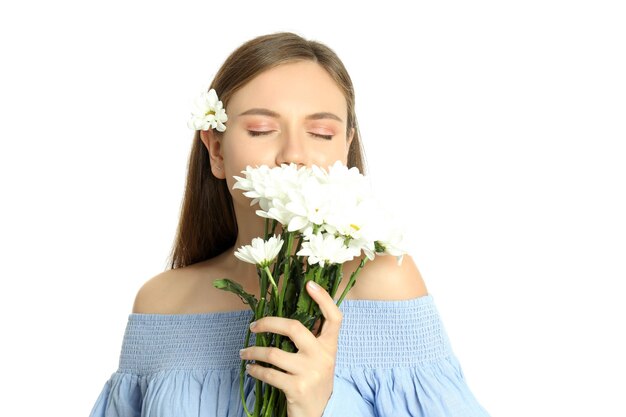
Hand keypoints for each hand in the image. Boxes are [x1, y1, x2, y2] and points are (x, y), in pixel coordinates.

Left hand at [239, 280, 342, 416]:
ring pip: (273, 353)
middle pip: (294, 328)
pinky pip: (268, 373)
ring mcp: (310, 373)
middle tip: (253, 326)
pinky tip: (250, 368)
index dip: (324, 299)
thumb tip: (286, 315)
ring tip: (244, 352)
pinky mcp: (297, 388)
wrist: (319, 414)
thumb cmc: (315, 380)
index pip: (334, 317)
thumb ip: (312, 339)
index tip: (309, 284)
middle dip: (268, 323)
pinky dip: (255, 369)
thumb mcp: (320, 358)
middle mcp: (322, 357)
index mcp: (330, 346)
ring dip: (253, 352)